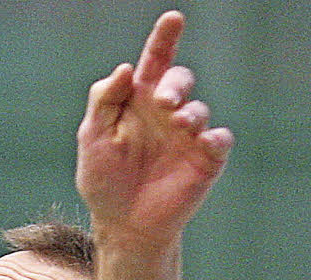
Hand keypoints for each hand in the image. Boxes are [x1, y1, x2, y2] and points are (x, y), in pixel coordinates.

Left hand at [75, 11, 232, 245]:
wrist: (122, 226)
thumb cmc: (105, 181)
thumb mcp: (92, 140)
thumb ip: (104, 102)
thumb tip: (125, 67)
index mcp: (138, 103)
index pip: (154, 63)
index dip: (164, 39)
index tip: (172, 19)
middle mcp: (166, 114)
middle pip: (179, 81)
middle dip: (174, 85)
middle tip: (164, 101)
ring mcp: (188, 136)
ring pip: (198, 110)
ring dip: (190, 113)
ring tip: (178, 125)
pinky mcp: (205, 160)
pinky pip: (220, 139)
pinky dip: (215, 137)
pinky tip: (204, 141)